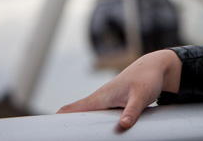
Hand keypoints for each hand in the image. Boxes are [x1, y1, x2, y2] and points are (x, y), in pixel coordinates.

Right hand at [57, 49, 181, 128]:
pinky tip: (95, 135)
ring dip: (80, 129)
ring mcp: (106, 104)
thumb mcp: (141, 96)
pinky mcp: (115, 107)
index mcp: (100, 97)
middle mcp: (99, 100)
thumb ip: (132, 111)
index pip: (70, 110)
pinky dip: (95, 127)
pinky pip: (99, 119)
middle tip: (54, 139)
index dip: (56, 120)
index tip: (45, 133)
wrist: (158, 68)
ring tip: (70, 138)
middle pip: (75, 116)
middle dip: (65, 128)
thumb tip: (123, 125)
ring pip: (88, 119)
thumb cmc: (148, 78)